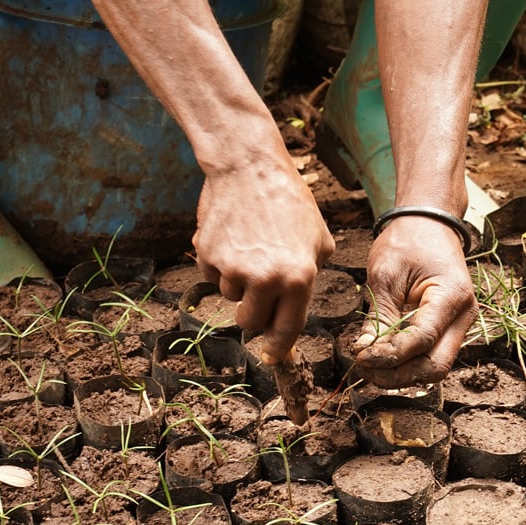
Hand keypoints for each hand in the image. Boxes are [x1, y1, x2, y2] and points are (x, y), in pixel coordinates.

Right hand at [193, 152, 333, 363]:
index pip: (287, 328)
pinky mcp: (207, 255)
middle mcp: (265, 278)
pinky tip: (232, 236)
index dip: (278, 347)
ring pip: (229, 297)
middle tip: (258, 291)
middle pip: (250, 323)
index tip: (272, 357)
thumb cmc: (289, 201)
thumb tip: (296, 305)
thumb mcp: (318, 239)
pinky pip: (210, 275)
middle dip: (253, 313)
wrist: (248, 167)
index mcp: (299, 277)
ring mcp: (232, 268)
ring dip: (237, 282)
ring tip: (250, 246)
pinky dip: (218, 263)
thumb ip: (311, 275)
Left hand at [355, 216, 477, 386]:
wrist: (429, 225)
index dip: (390, 355)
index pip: (422, 340)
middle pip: (436, 367)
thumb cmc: (408, 241)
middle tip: (364, 368)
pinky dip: (407, 364)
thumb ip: (379, 316)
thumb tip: (365, 352)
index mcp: (452, 296)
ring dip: (402, 374)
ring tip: (369, 365)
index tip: (360, 356)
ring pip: (434, 368)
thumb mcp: (386, 274)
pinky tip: (382, 357)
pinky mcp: (449, 330)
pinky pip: (430, 356)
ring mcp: (460, 326)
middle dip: (398, 375)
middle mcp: (464, 316)